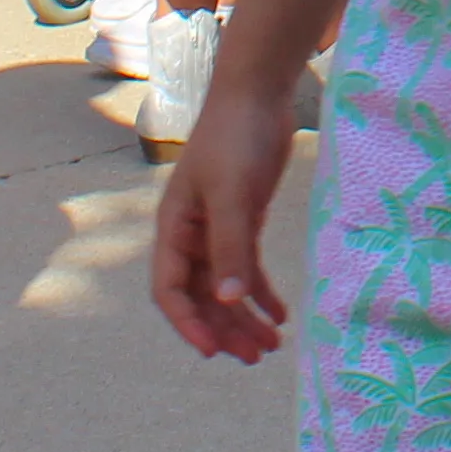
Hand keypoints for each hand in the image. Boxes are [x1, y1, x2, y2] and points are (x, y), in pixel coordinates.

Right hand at [148, 85, 299, 363]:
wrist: (257, 93)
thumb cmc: (236, 138)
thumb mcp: (232, 194)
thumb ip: (230, 247)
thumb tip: (228, 302)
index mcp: (173, 229)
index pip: (170, 290)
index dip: (188, 324)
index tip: (213, 352)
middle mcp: (190, 235)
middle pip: (201, 296)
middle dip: (225, 328)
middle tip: (255, 357)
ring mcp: (216, 228)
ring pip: (225, 287)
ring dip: (244, 317)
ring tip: (272, 346)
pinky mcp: (242, 220)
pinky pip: (246, 268)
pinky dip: (261, 293)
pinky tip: (280, 314)